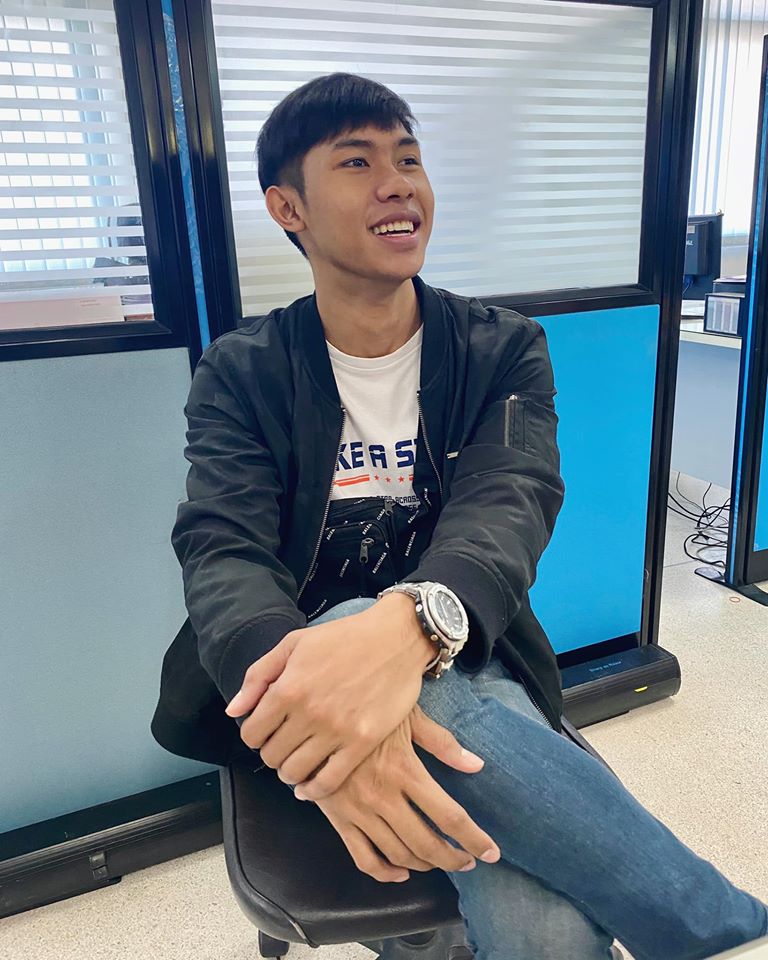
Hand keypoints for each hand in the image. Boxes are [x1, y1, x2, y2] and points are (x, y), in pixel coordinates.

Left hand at [224, 594, 436, 797]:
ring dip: (290, 771)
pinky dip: (313, 790)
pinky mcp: (362, 742)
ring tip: (297, 760)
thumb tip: (233, 711)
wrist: (395, 638)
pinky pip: (328, 782)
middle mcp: (309, 712)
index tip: (265, 731)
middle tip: (284, 744)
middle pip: (271, 756)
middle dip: (272, 752)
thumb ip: (258, 676)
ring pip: (294, 772)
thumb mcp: (294, 643)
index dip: (254, 735)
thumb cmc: (343, 637)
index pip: (252, 734)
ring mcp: (336, 730)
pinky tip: (310, 785)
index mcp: (288, 687)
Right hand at [308, 705, 500, 882]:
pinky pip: (362, 857)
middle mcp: (382, 796)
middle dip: (454, 859)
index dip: (474, 839)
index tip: (491, 853)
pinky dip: (385, 872)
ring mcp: (358, 810)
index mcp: (405, 770)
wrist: (315, 712)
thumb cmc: (368, 707)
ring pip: (398, 854)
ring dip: (424, 865)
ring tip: (439, 862)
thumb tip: (476, 766)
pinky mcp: (337, 818)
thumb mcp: (408, 715)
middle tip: (468, 862)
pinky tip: (401, 871)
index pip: (449, 816)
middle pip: (426, 843)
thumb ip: (442, 744)